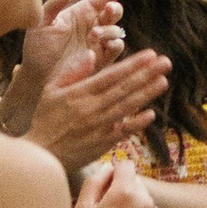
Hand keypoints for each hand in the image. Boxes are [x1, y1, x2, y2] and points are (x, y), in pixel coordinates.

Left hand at [0, 0, 124, 136]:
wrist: (36, 76)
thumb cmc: (37, 48)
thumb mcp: (40, 23)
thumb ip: (54, 4)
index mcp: (81, 13)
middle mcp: (93, 25)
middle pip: (114, 12)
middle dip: (115, 8)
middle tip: (108, 9)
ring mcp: (99, 42)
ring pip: (117, 30)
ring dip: (110, 29)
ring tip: (94, 33)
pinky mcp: (102, 58)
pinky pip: (117, 48)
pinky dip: (115, 44)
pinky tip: (104, 44)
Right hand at [30, 45, 168, 180]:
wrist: (40, 154)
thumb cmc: (45, 119)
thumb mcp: (51, 91)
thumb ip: (72, 72)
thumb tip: (91, 54)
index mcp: (79, 93)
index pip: (111, 75)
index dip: (132, 64)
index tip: (151, 54)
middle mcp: (90, 108)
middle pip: (123, 88)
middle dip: (146, 74)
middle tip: (166, 62)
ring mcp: (97, 126)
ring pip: (125, 107)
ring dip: (146, 94)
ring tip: (163, 81)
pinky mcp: (101, 143)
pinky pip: (122, 132)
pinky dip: (136, 123)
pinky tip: (151, 114)